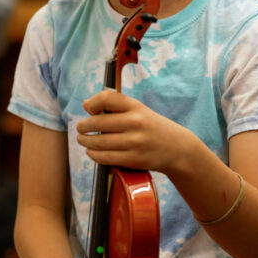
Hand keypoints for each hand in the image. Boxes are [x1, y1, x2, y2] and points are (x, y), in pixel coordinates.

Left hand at [77, 89, 196, 173]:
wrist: (177, 148)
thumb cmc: (152, 127)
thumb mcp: (139, 110)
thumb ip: (115, 106)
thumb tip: (86, 105)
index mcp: (136, 106)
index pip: (106, 98)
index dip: (92, 103)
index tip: (89, 109)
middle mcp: (135, 122)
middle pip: (98, 123)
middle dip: (84, 126)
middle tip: (80, 128)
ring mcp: (135, 142)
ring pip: (99, 142)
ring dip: (86, 142)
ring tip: (82, 140)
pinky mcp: (134, 159)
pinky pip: (106, 157)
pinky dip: (94, 155)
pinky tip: (91, 152)